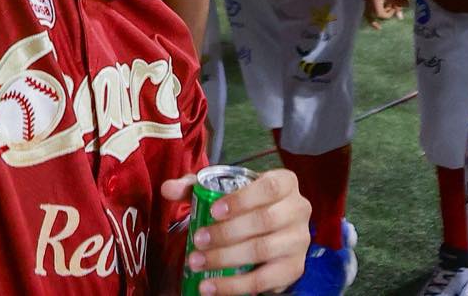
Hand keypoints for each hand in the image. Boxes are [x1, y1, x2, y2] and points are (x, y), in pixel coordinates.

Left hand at [168, 167, 310, 295]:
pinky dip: (233, 286)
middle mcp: (299, 209)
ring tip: (197, 262)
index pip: (269, 187)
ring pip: (262, 250)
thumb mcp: (221, 190)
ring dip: (225, 258)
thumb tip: (167, 188)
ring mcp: (299, 241)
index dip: (242, 199)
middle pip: (264, 220)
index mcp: (285, 183)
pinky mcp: (293, 269)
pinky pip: (263, 280)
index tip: (214, 210)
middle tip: (197, 240)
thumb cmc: (245, 206)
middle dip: (226, 233)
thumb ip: (195, 187)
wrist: (269, 233)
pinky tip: (210, 287)